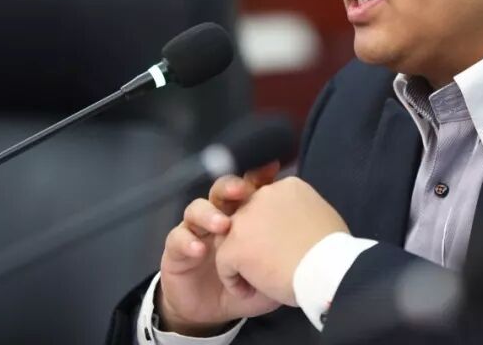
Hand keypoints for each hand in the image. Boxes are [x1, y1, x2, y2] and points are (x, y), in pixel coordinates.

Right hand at [156, 162, 281, 335]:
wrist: (212, 314)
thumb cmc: (246, 290)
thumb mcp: (272, 278)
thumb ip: (285, 259)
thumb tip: (306, 241)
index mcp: (244, 218)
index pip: (249, 190)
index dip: (258, 177)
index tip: (272, 169)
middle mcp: (219, 218)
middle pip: (222, 190)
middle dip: (231, 187)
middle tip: (243, 191)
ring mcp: (197, 232)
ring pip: (196, 208)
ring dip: (209, 213)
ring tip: (222, 225)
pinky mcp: (176, 250)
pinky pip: (177, 238)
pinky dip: (188, 242)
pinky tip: (200, 250)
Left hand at [215, 176, 347, 305]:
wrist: (328, 270)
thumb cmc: (333, 251)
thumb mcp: (319, 216)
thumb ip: (298, 213)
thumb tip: (294, 224)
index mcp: (286, 187)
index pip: (266, 202)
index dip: (270, 225)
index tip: (283, 243)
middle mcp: (261, 195)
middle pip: (245, 217)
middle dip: (252, 240)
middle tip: (270, 262)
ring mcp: (245, 219)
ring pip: (231, 239)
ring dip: (243, 259)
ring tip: (262, 278)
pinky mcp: (234, 245)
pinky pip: (224, 264)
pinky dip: (234, 281)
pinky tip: (250, 291)